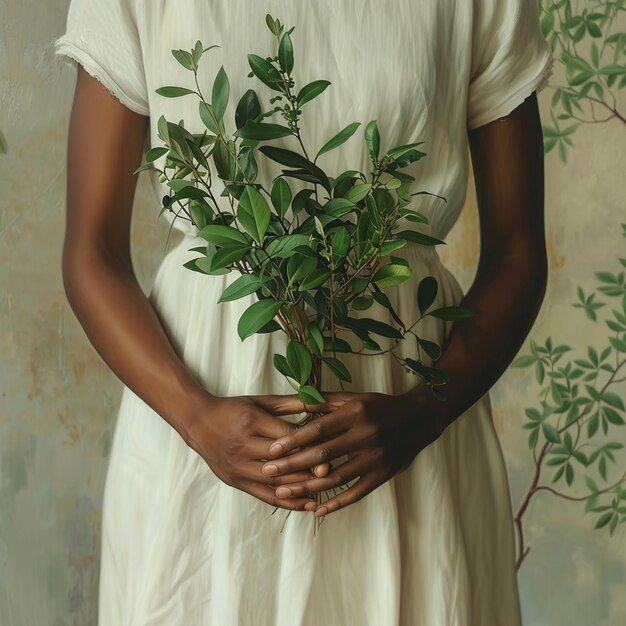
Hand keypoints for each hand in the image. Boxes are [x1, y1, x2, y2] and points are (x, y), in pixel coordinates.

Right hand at [182, 393, 339, 510]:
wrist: (198, 422)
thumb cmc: (234, 409)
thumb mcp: (262, 401)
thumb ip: (293, 403)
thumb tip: (323, 401)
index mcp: (251, 422)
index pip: (285, 437)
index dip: (308, 443)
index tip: (329, 447)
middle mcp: (243, 445)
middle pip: (281, 461)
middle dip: (307, 467)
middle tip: (332, 471)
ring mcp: (238, 466)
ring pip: (274, 481)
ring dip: (301, 487)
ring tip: (325, 489)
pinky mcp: (236, 481)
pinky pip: (264, 495)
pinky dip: (287, 501)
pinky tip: (307, 503)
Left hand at [260, 389, 442, 516]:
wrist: (418, 419)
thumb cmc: (379, 406)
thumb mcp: (353, 398)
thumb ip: (325, 402)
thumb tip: (296, 401)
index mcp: (355, 413)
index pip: (318, 429)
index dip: (293, 440)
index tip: (272, 449)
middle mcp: (366, 435)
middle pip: (322, 454)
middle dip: (292, 465)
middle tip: (268, 472)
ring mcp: (376, 457)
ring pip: (336, 477)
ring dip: (307, 487)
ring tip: (283, 493)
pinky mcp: (384, 474)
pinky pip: (356, 493)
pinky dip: (336, 503)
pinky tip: (316, 510)